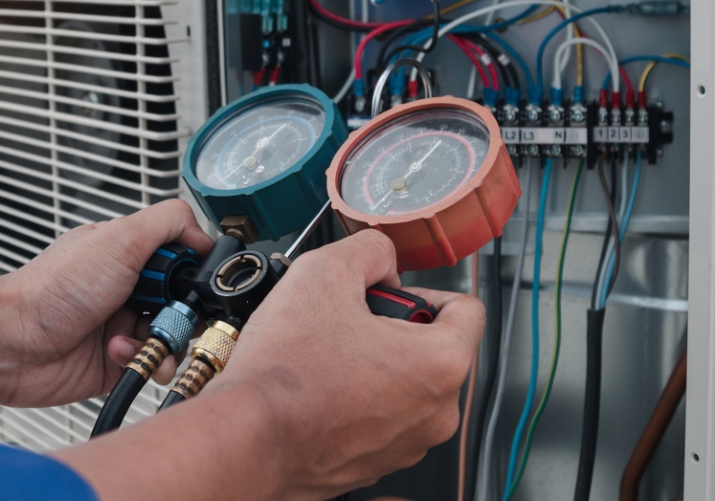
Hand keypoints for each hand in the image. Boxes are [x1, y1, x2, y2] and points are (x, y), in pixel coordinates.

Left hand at [0, 199, 210, 407]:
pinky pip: (153, 363)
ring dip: (164, 339)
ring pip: (173, 335)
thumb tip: (203, 230)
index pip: (180, 257)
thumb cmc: (50, 290)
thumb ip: (166, 222)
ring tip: (142, 338)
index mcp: (126, 253)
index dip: (190, 271)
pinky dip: (145, 359)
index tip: (190, 282)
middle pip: (183, 300)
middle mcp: (126, 287)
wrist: (13, 343)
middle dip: (183, 311)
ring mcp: (121, 323)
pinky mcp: (117, 360)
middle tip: (166, 312)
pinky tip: (119, 352)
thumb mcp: (118, 239)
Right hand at [204, 229, 484, 498]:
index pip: (467, 309)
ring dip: (373, 364)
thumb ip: (369, 250)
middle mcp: (437, 413)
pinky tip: (318, 386)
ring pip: (405, 385)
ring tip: (326, 355)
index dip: (423, 291)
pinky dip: (356, 399)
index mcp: (441, 363)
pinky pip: (379, 418)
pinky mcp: (376, 465)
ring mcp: (408, 445)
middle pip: (432, 348)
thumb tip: (380, 259)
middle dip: (391, 328)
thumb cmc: (286, 371)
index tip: (389, 295)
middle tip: (345, 322)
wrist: (247, 439)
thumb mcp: (325, 272)